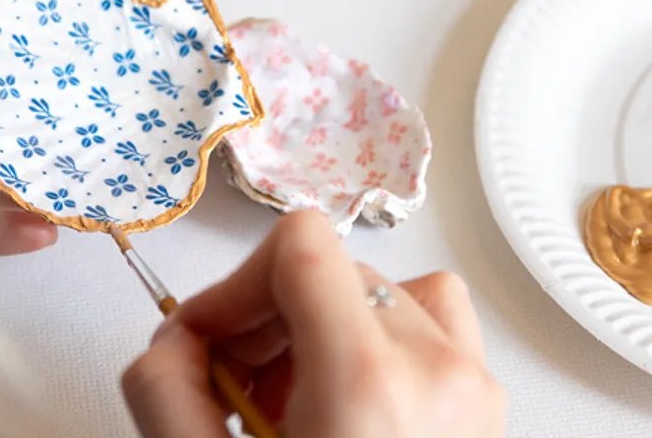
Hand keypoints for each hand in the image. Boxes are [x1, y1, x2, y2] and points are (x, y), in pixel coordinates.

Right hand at [121, 211, 504, 437]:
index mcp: (369, 383)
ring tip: (294, 400)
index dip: (234, 281)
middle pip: (333, 269)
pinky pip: (434, 322)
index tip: (207, 332)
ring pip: (386, 289)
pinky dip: (378, 339)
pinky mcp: (486, 409)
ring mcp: (473, 390)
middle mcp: (438, 373)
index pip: (301, 242)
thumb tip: (168, 339)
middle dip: (267, 317)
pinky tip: (347, 399)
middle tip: (235, 387)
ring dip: (322, 326)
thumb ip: (165, 392)